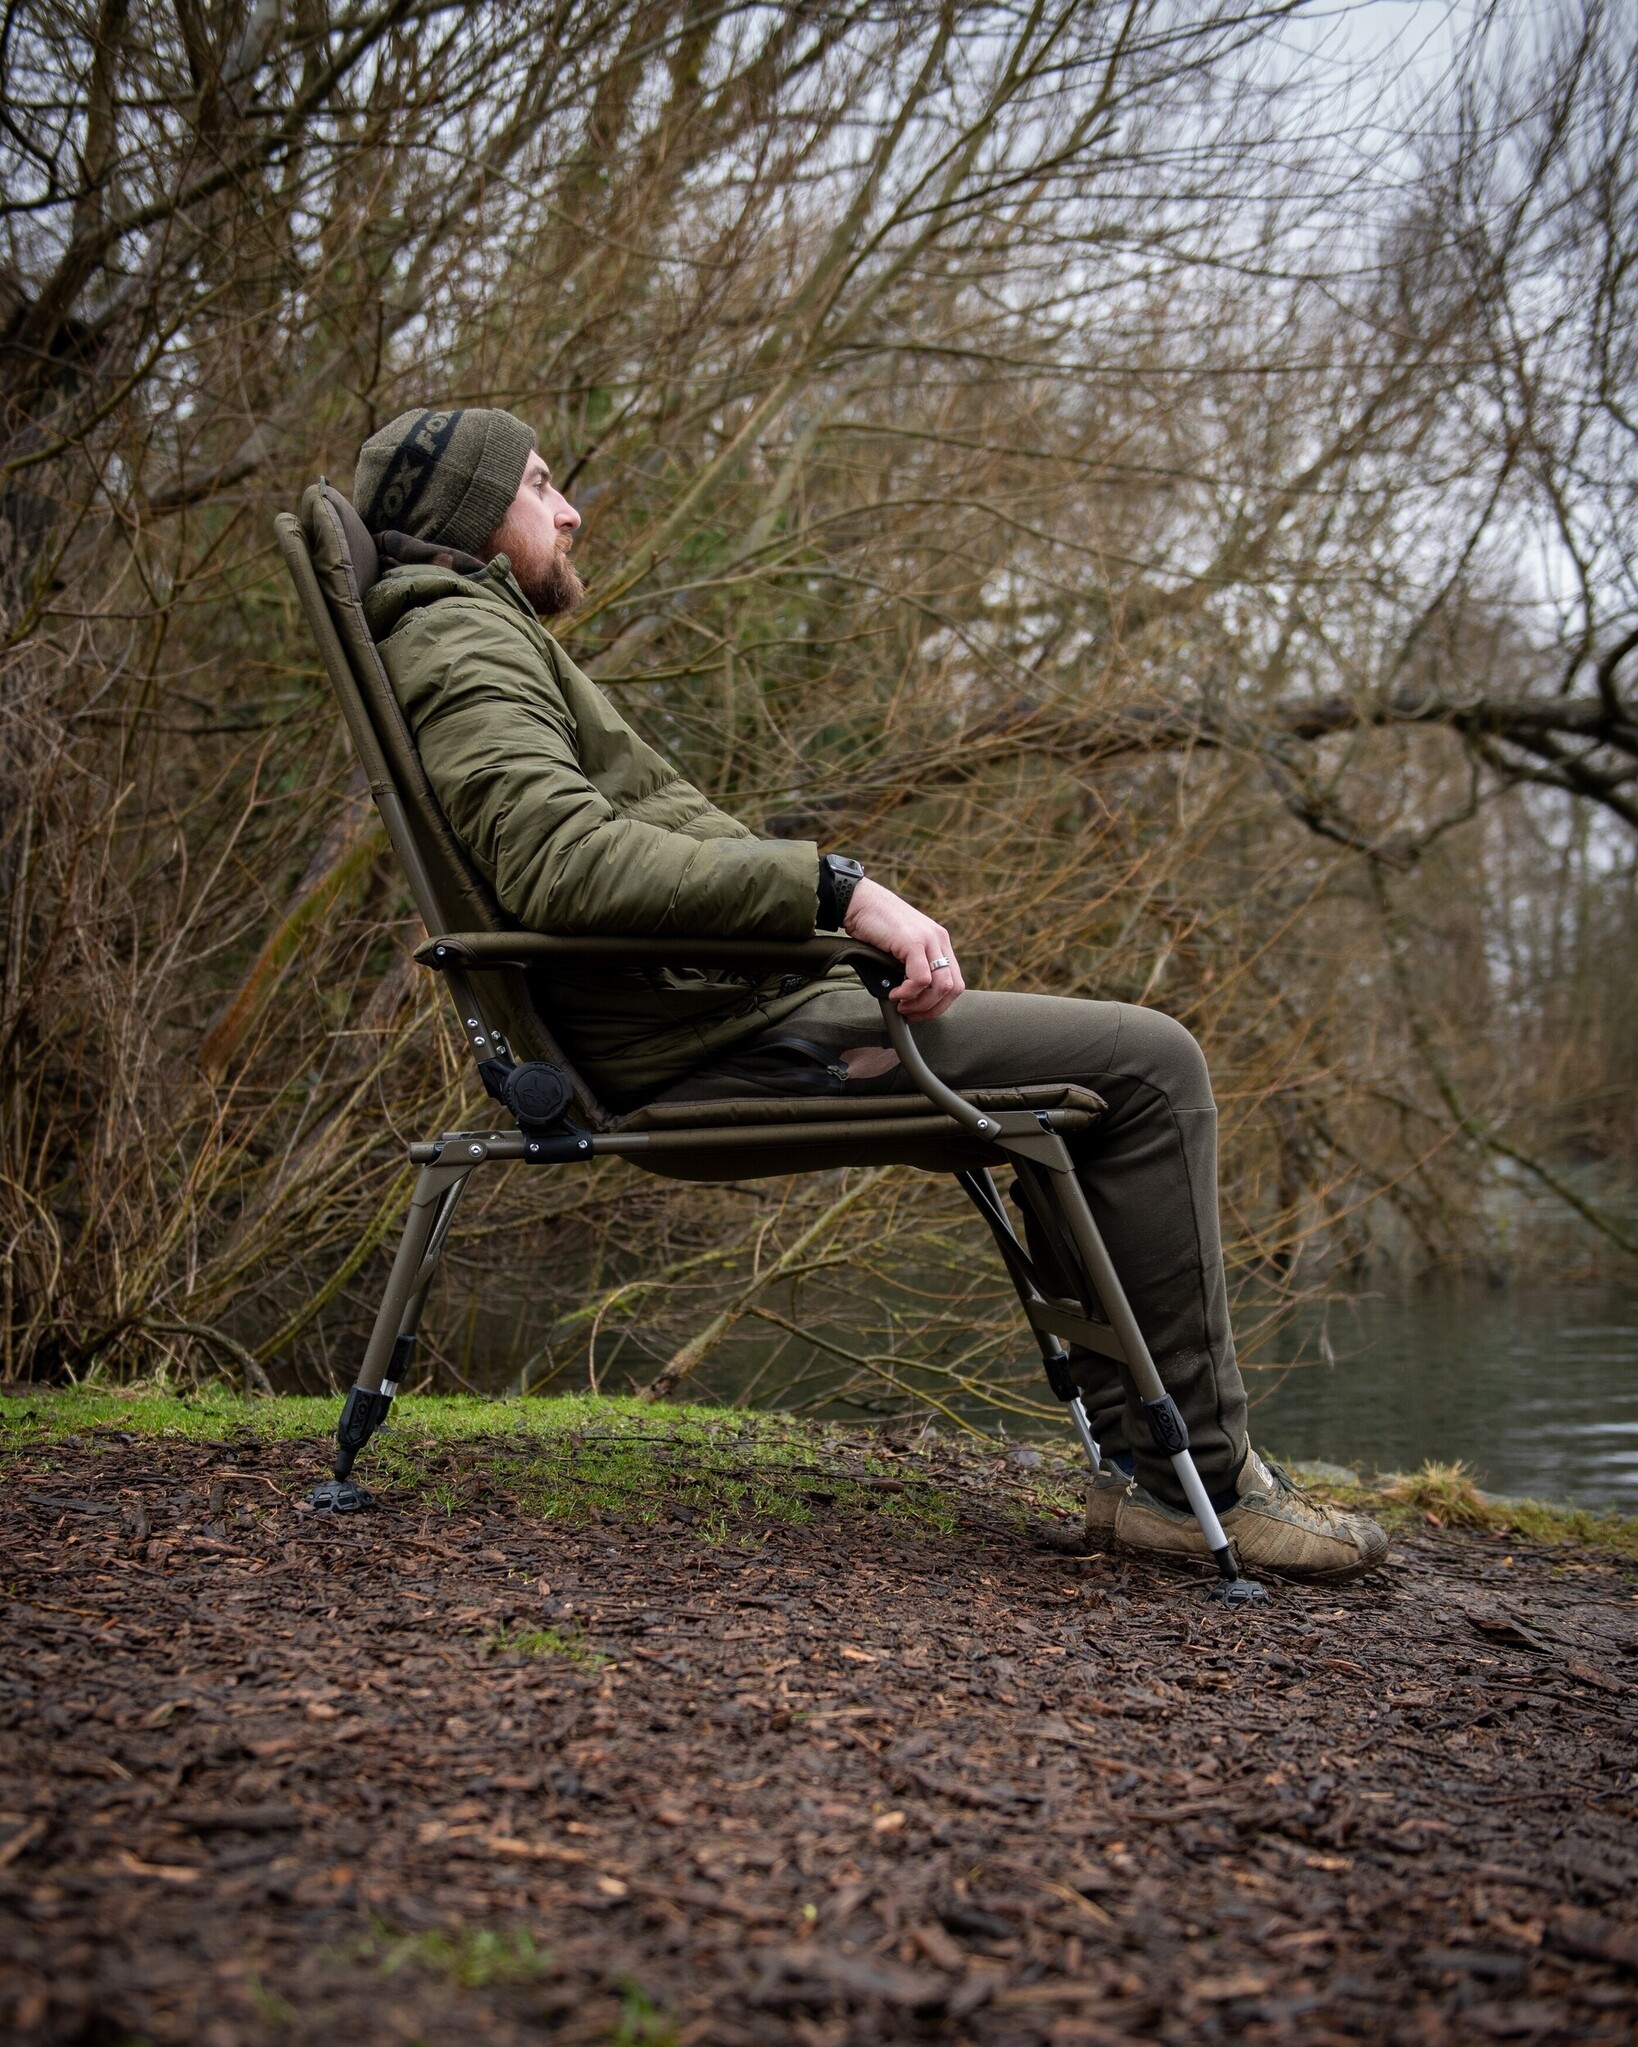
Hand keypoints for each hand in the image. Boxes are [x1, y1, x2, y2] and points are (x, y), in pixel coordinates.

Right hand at [842, 877, 964, 1021]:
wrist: (859, 901)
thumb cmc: (873, 926)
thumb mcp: (900, 948)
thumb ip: (910, 968)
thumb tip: (907, 999)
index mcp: (939, 942)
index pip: (955, 982)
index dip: (939, 1004)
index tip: (919, 1012)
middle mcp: (939, 940)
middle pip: (953, 987)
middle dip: (932, 1008)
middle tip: (910, 1013)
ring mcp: (928, 940)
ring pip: (941, 986)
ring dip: (921, 1003)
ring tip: (901, 1005)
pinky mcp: (913, 942)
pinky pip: (921, 979)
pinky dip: (908, 993)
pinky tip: (894, 994)